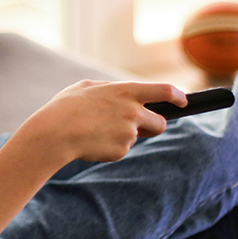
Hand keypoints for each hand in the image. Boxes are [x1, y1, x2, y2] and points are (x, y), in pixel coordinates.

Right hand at [15, 80, 185, 163]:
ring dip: (124, 136)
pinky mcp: (121, 151)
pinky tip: (93, 143)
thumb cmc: (65, 108)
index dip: (178, 96)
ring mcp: (129, 132)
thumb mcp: (87, 87)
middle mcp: (133, 111)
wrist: (54, 134)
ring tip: (98, 132)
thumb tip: (121, 94)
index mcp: (126, 91)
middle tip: (140, 127)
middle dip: (154, 126)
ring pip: (136, 137)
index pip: (164, 90)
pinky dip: (110, 148)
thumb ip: (110, 88)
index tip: (183, 100)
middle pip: (160, 123)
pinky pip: (121, 150)